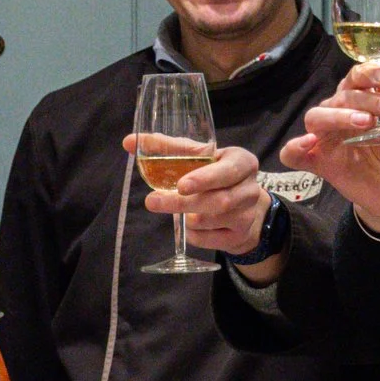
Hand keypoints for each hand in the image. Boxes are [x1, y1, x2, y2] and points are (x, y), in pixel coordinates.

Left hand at [126, 136, 269, 253]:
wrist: (244, 206)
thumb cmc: (216, 174)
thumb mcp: (200, 157)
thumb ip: (168, 148)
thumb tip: (130, 141)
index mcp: (243, 163)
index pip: (227, 171)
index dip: (205, 179)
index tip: (181, 185)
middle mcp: (250, 190)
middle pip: (218, 201)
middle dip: (182, 203)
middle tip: (153, 202)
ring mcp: (247, 216)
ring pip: (210, 221)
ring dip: (186, 217)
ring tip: (176, 208)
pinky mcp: (239, 236)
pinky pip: (208, 240)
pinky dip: (192, 234)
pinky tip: (189, 224)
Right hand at [279, 63, 379, 232]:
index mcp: (359, 102)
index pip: (356, 78)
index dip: (369, 73)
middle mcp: (338, 114)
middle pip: (339, 97)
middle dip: (364, 99)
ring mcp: (324, 139)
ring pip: (315, 117)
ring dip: (338, 116)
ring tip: (366, 122)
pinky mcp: (316, 162)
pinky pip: (292, 154)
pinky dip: (294, 147)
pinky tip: (308, 142)